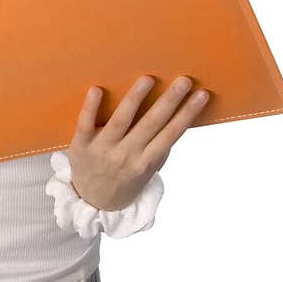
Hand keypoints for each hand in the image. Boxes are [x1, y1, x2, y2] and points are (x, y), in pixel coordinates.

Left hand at [66, 75, 209, 210]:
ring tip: (148, 78)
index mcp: (146, 162)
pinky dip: (91, 107)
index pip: (171, 134)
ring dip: (135, 98)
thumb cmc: (125, 180)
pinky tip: (97, 88)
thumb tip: (175, 118)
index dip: (187, 114)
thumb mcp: (147, 171)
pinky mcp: (81, 145)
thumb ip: (158, 149)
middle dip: (169, 101)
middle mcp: (126, 154)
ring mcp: (103, 149)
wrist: (92, 202)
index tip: (201, 94)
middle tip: (184, 80)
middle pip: (151, 124)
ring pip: (121, 120)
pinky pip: (85, 123)